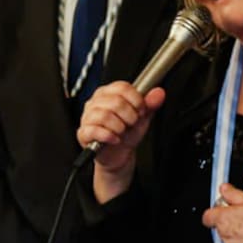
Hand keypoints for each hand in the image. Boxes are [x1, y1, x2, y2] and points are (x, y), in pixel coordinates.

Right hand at [76, 82, 165, 200]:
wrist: (120, 155)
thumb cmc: (127, 134)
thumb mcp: (142, 118)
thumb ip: (150, 104)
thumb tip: (158, 93)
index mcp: (108, 93)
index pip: (122, 87)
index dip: (136, 100)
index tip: (141, 110)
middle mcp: (95, 102)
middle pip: (115, 101)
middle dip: (129, 116)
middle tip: (131, 123)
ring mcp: (87, 117)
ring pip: (104, 115)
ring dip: (119, 127)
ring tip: (122, 132)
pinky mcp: (83, 133)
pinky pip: (94, 130)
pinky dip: (109, 136)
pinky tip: (115, 139)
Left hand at [201, 184, 242, 242]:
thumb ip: (233, 194)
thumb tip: (224, 189)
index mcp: (223, 219)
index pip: (208, 217)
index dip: (216, 212)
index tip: (225, 209)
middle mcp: (225, 236)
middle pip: (220, 228)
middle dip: (231, 223)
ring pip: (230, 241)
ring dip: (238, 236)